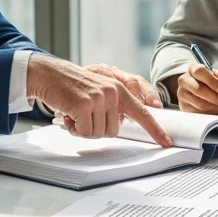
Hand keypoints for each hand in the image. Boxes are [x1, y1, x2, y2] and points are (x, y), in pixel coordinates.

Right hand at [26, 55, 172, 146]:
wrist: (50, 74)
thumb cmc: (74, 88)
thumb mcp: (99, 92)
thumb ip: (113, 107)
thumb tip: (120, 126)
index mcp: (120, 90)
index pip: (142, 113)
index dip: (155, 130)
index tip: (167, 142)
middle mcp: (113, 92)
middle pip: (113, 132)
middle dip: (96, 129)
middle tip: (84, 115)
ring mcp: (99, 98)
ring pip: (98, 134)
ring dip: (83, 129)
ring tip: (75, 112)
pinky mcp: (84, 105)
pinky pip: (83, 132)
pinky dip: (74, 128)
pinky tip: (68, 113)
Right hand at [172, 62, 217, 113]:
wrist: (203, 91)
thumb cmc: (212, 82)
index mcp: (193, 69)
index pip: (200, 72)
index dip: (212, 81)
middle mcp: (184, 80)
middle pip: (198, 89)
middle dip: (215, 98)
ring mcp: (181, 93)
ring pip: (199, 103)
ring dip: (214, 107)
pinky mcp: (183, 106)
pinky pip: (198, 112)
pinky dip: (209, 113)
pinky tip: (215, 110)